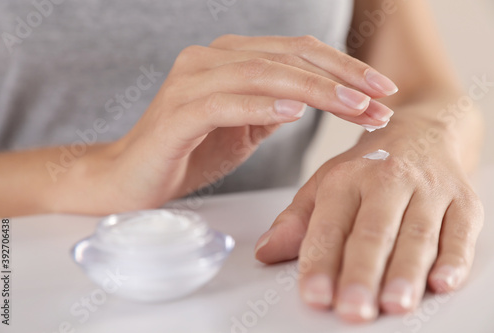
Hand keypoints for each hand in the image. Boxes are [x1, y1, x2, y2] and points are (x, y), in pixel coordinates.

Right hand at [69, 35, 396, 212]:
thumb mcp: (242, 126)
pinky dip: (262, 105)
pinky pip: (226, 102)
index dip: (342, 68)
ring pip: (262, 74)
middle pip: (286, 57)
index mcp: (229, 60)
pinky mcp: (177, 113)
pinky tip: (296, 111)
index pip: (296, 53)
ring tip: (355, 108)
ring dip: (314, 90)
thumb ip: (272, 106)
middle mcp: (209, 59)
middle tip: (381, 98)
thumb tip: (314, 98)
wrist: (130, 178)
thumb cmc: (188, 153)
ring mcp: (190, 82)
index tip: (382, 91)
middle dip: (340, 78)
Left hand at [254, 121, 483, 321]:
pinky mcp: (463, 201)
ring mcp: (428, 190)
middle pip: (373, 231)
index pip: (330, 225)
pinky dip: (454, 258)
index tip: (314, 293)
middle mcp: (388, 179)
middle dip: (362, 273)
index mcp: (347, 178)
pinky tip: (442, 282)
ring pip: (417, 234)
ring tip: (393, 303)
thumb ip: (297, 220)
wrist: (423, 131)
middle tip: (352, 308)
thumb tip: (265, 251)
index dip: (320, 261)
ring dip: (405, 272)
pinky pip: (461, 231)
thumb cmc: (370, 165)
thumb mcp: (326, 184)